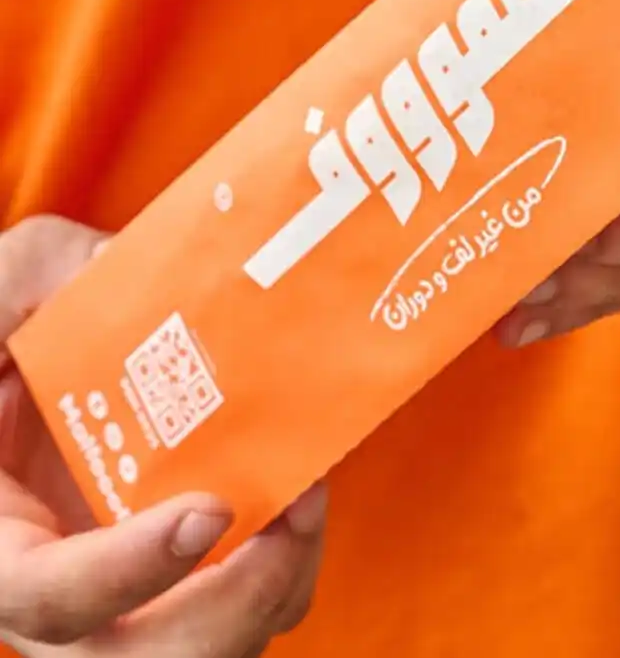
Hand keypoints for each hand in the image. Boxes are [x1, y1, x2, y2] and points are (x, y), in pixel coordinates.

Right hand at [0, 215, 327, 656]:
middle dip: (233, 606)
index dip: (122, 573)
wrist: (54, 364)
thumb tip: (118, 278)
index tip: (205, 512)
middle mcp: (69, 587)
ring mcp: (135, 588)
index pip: (46, 595)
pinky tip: (303, 492)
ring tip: (310, 501)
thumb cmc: (19, 331)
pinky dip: (287, 566)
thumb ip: (34, 285)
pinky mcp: (192, 569)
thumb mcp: (14, 287)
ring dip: (277, 585)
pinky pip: (252, 602)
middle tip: (295, 514)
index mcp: (6, 537)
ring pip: (216, 643)